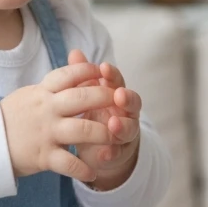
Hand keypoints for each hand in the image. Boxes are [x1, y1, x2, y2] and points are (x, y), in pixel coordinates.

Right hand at [0, 61, 116, 182]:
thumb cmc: (12, 117)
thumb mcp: (30, 94)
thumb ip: (54, 85)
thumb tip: (77, 65)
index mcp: (43, 92)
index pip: (68, 75)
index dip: (88, 71)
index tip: (104, 71)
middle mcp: (46, 109)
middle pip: (81, 98)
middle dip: (106, 98)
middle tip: (122, 101)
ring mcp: (46, 132)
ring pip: (83, 129)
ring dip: (104, 133)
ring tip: (116, 139)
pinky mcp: (42, 156)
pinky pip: (68, 163)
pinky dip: (83, 169)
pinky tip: (93, 172)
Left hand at [67, 49, 141, 189]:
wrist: (99, 147)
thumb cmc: (93, 115)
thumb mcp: (85, 96)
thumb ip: (82, 77)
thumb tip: (75, 51)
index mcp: (115, 95)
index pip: (117, 81)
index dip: (112, 75)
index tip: (103, 68)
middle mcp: (125, 112)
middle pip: (132, 102)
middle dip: (127, 98)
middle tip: (119, 95)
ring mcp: (126, 133)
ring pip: (130, 128)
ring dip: (123, 126)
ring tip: (113, 124)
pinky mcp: (120, 152)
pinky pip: (119, 153)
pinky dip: (113, 153)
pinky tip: (104, 154)